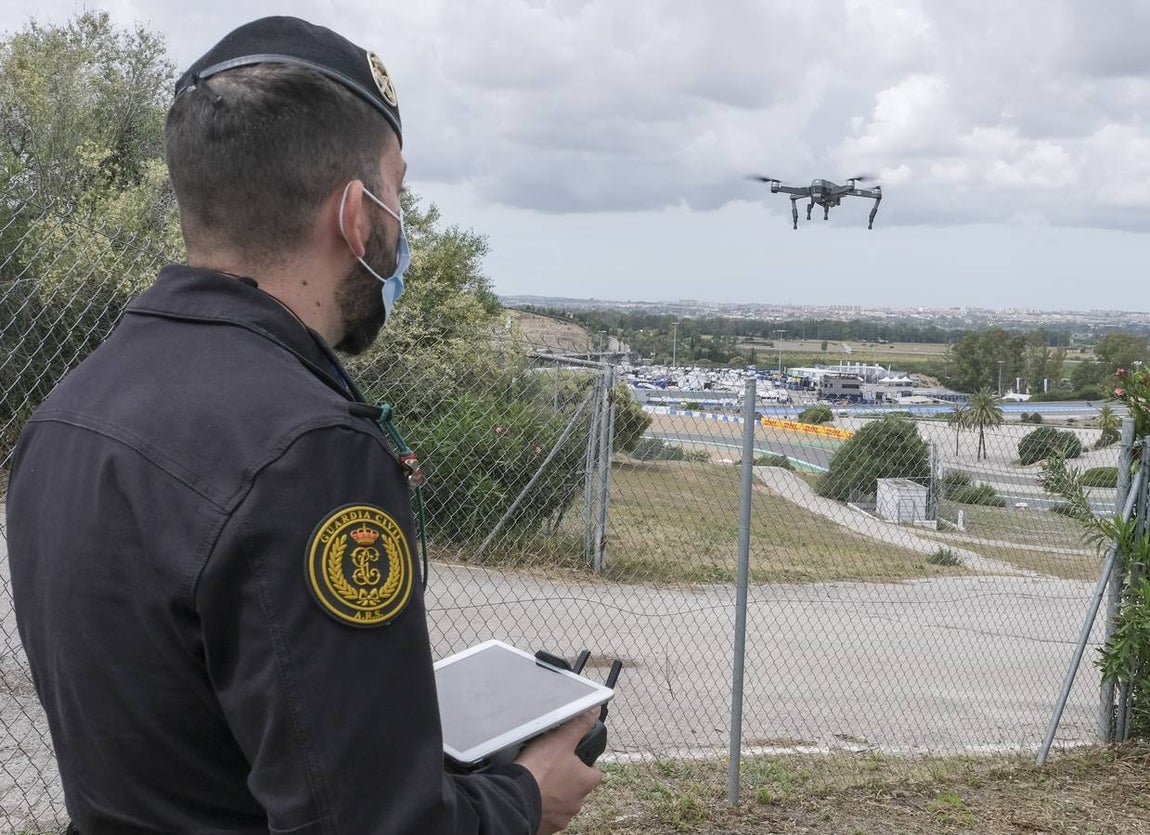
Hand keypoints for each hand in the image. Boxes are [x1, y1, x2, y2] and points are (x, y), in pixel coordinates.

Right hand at [514, 709, 601, 834]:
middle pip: (578, 789)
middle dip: (568, 781)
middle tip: (552, 769)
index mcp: (585, 782)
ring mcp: (562, 817)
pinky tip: (532, 796)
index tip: (573, 759)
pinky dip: (542, 808)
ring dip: (555, 796)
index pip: (594, 773)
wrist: (516, 798)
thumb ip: (579, 725)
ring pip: (563, 804)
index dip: (586, 765)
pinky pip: (548, 816)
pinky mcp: (546, 826)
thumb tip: (594, 711)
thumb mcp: (561, 739)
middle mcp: (577, 803)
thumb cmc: (540, 769)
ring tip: (540, 783)